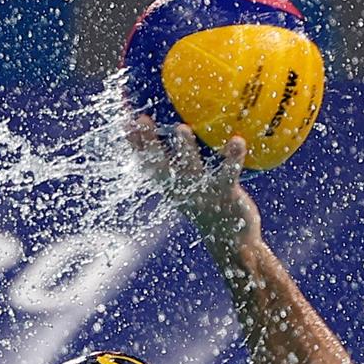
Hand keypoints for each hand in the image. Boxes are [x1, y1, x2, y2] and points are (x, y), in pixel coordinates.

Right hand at [126, 115, 258, 246]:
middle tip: (141, 120)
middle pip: (160, 165)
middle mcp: (182, 189)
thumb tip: (180, 131)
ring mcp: (203, 192)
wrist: (231, 242)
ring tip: (182, 129)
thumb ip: (181, 163)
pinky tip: (238, 140)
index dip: (134, 144)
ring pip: (190, 169)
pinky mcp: (226, 194)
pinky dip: (233, 157)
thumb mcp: (189, 188)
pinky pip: (229, 173)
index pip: (147, 164)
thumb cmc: (208, 207)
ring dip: (184, 149)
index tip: (125, 121)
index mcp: (171, 187)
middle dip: (149, 144)